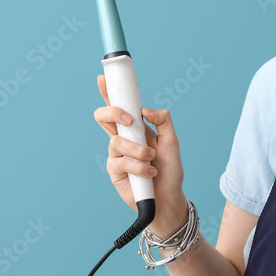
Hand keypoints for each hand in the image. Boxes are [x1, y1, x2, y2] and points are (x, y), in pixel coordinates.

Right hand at [93, 75, 187, 236]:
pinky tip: (150, 172)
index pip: (119, 106)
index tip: (102, 78)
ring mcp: (116, 154)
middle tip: (131, 122)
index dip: (107, 92)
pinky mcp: (114, 171)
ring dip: (138, 150)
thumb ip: (163, 120)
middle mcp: (122, 138)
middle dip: (114, 113)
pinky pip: (120, 161)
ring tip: (152, 159)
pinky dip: (139, 166)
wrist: (169, 198)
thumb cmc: (170, 170)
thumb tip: (145, 111)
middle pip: (103, 117)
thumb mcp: (173, 141)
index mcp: (135, 128)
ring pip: (117, 141)